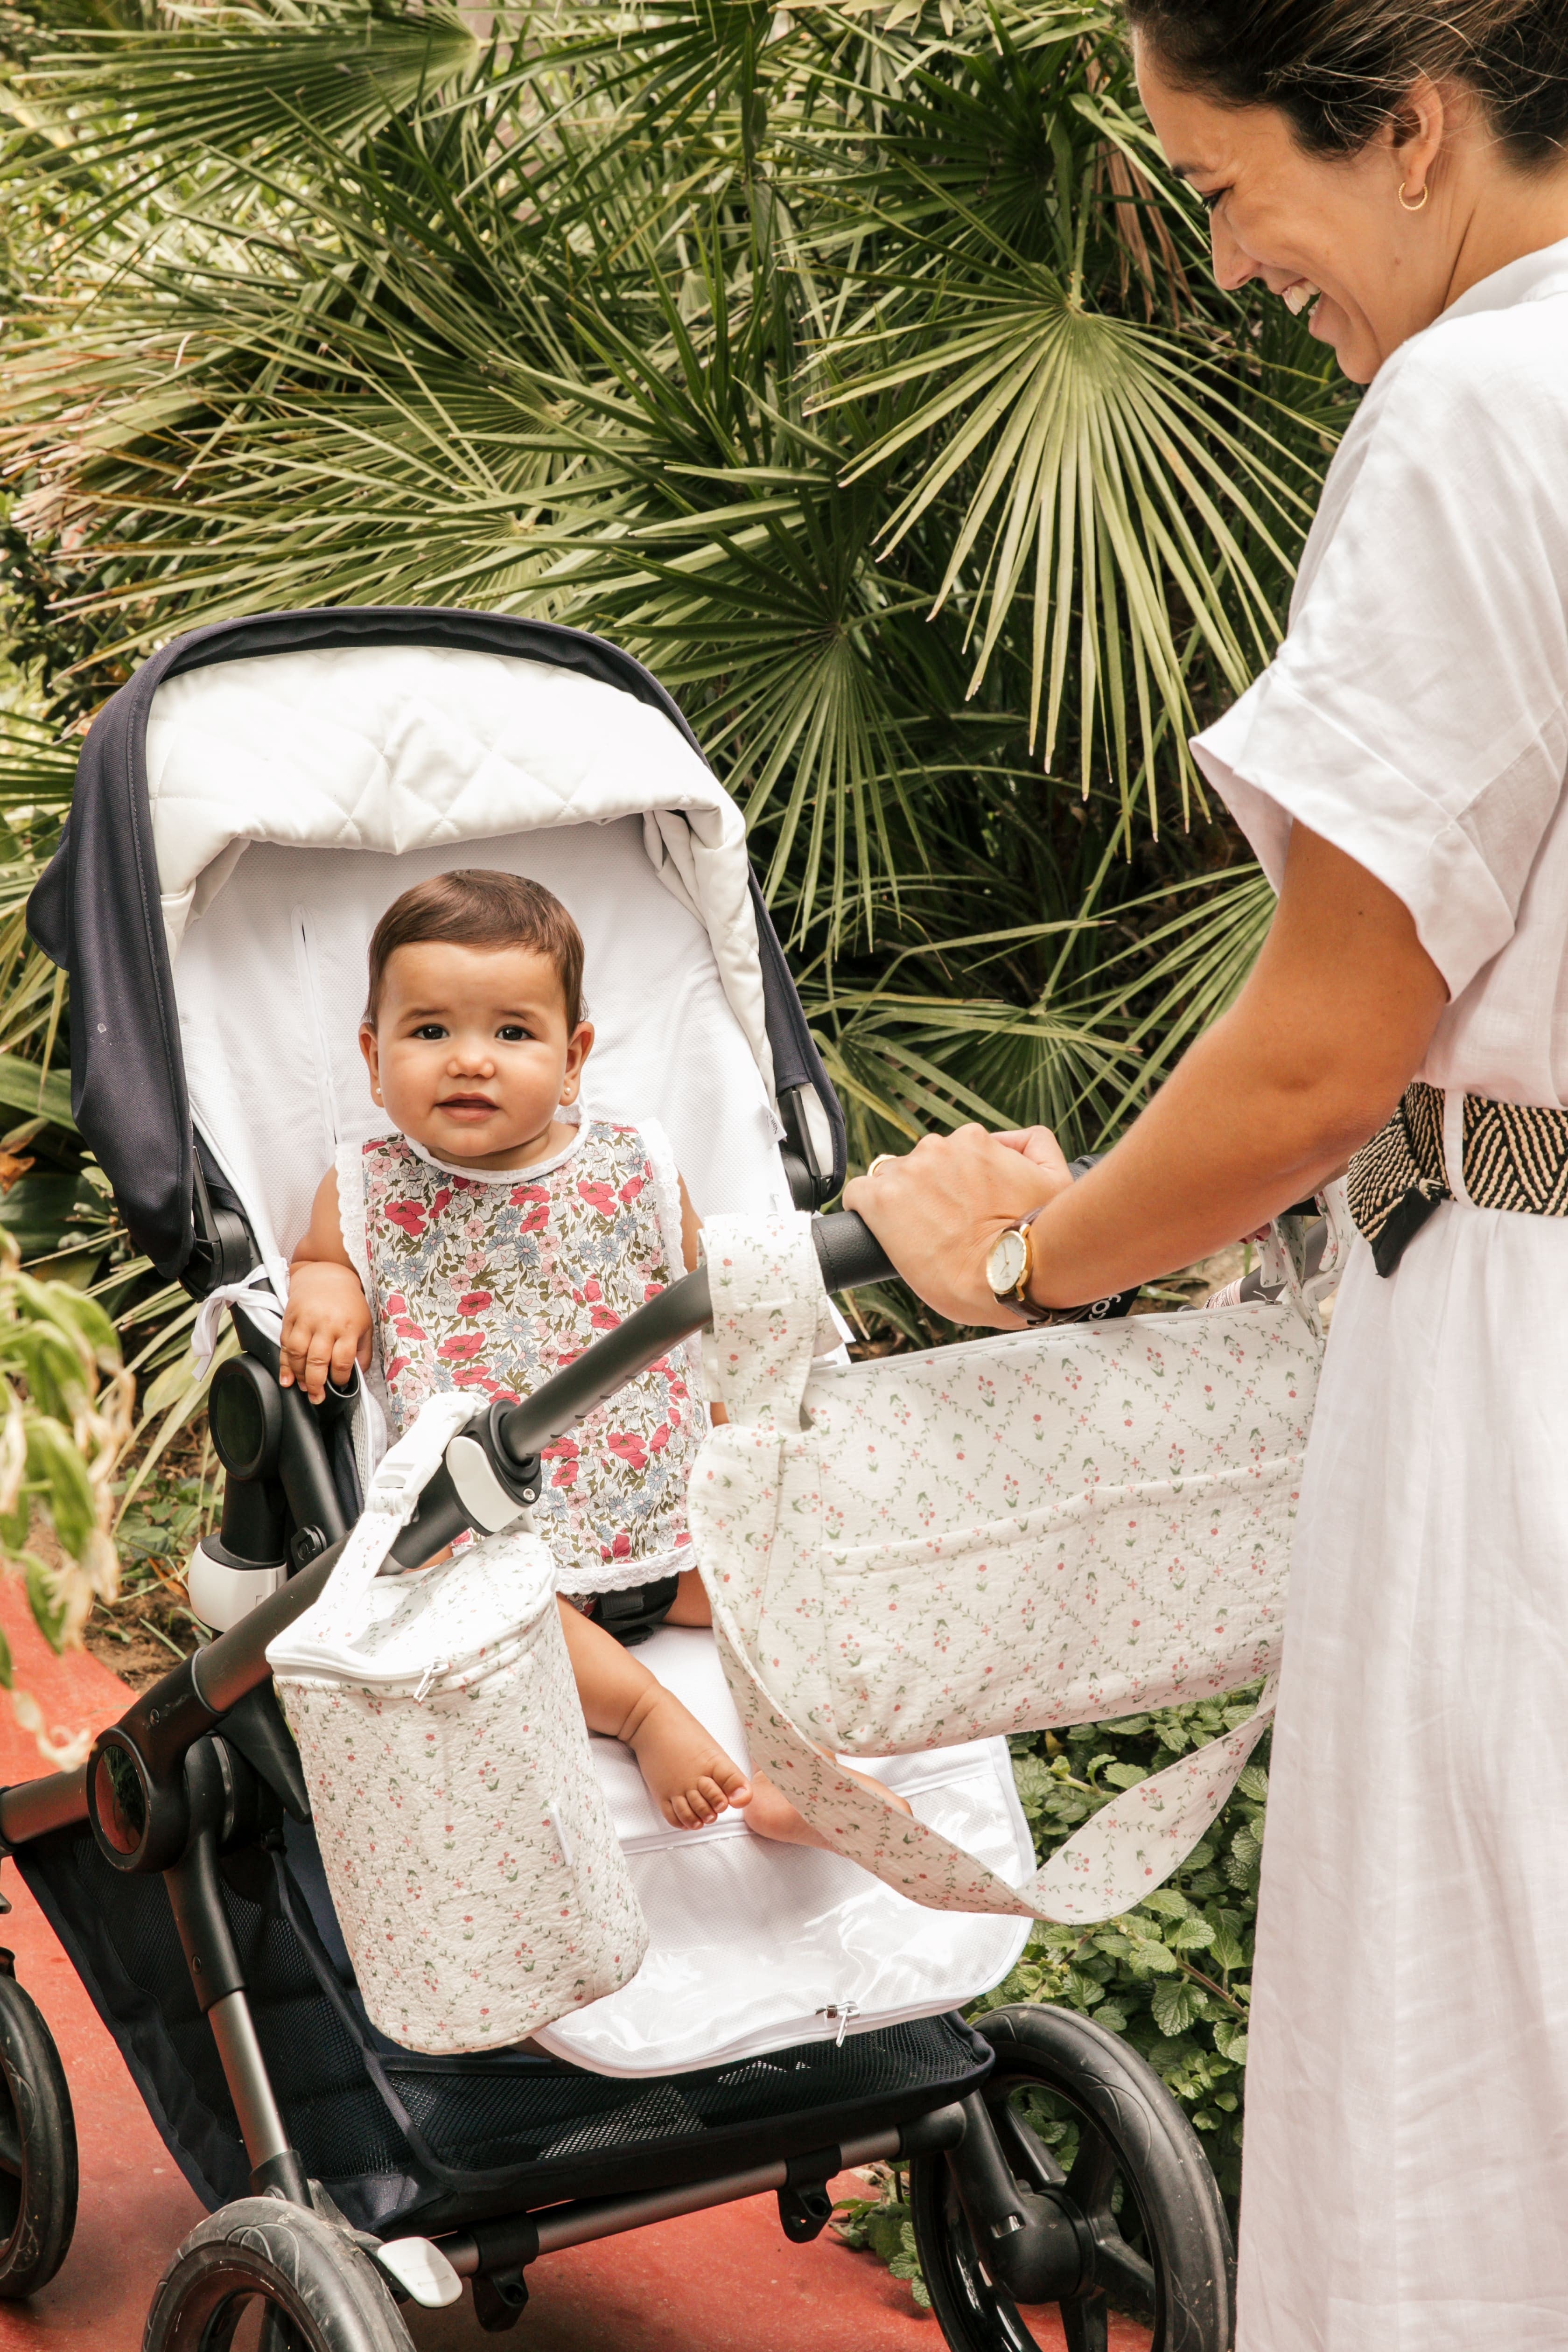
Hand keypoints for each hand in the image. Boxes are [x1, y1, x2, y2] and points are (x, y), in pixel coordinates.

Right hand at [280, 1263, 371, 1402]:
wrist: (326, 1275)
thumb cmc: (348, 1303)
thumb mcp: (365, 1324)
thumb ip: (363, 1351)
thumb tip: (358, 1375)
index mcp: (349, 1327)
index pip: (343, 1361)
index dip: (340, 1379)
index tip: (338, 1386)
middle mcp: (326, 1324)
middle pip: (318, 1361)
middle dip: (316, 1384)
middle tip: (317, 1398)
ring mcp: (306, 1321)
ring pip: (298, 1354)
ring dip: (299, 1376)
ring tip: (303, 1388)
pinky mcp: (290, 1318)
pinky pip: (284, 1344)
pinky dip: (284, 1364)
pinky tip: (286, 1377)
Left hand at [842, 1123, 1075, 1325]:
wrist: (1009, 1276)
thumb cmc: (1032, 1238)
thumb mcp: (1053, 1178)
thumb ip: (1035, 1145)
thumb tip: (1013, 1139)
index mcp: (973, 1140)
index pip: (949, 1153)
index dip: (951, 1182)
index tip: (958, 1207)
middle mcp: (937, 1149)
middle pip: (919, 1165)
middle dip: (926, 1192)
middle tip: (942, 1226)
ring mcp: (907, 1173)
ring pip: (889, 1179)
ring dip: (899, 1203)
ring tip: (919, 1235)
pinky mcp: (880, 1201)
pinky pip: (858, 1194)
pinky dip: (866, 1211)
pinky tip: (882, 1231)